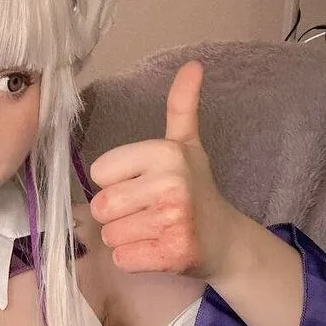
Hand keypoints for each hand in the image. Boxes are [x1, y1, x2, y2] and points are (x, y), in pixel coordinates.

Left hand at [88, 60, 239, 279]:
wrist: (226, 240)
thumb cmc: (197, 191)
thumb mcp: (187, 145)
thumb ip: (181, 106)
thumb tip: (192, 65)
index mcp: (165, 152)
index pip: (99, 173)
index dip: (115, 183)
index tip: (142, 186)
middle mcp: (170, 184)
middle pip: (100, 206)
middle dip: (116, 215)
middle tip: (145, 213)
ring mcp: (173, 220)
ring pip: (110, 235)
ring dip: (126, 239)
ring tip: (153, 230)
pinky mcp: (172, 254)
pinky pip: (123, 259)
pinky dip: (134, 260)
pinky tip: (156, 249)